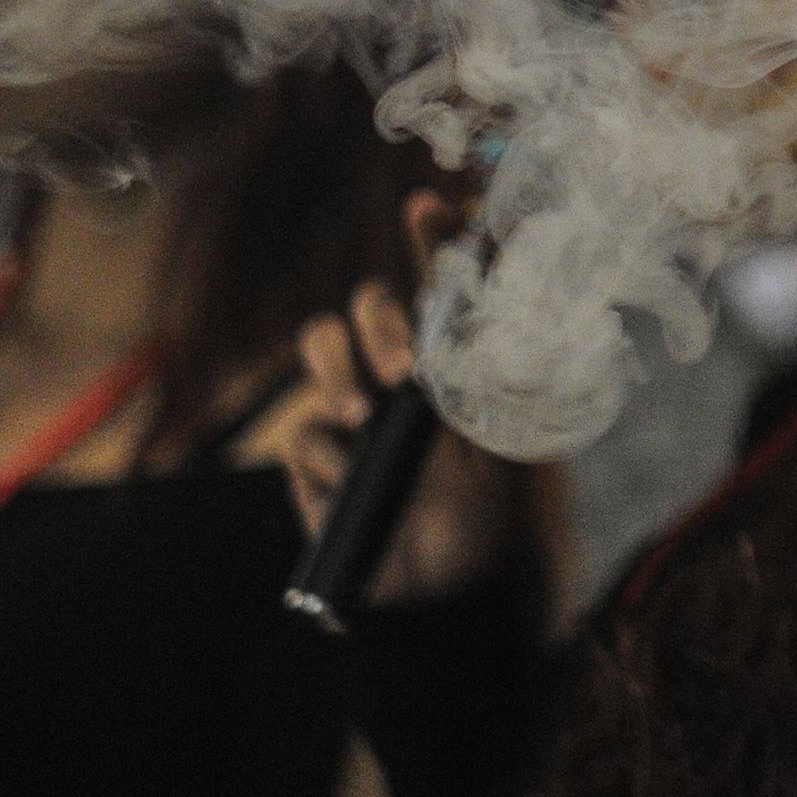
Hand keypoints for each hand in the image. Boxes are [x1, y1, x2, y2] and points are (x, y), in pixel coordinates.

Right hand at [252, 190, 531, 608]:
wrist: (431, 590)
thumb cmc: (477, 509)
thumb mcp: (489, 437)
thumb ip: (474, 373)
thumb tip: (474, 311)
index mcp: (451, 357)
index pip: (440, 281)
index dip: (433, 236)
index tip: (428, 207)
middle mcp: (397, 367)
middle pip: (371, 301)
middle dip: (380, 321)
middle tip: (404, 368)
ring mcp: (350, 405)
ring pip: (323, 342)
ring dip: (338, 369)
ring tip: (363, 417)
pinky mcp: (315, 452)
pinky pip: (307, 433)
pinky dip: (329, 460)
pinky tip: (352, 489)